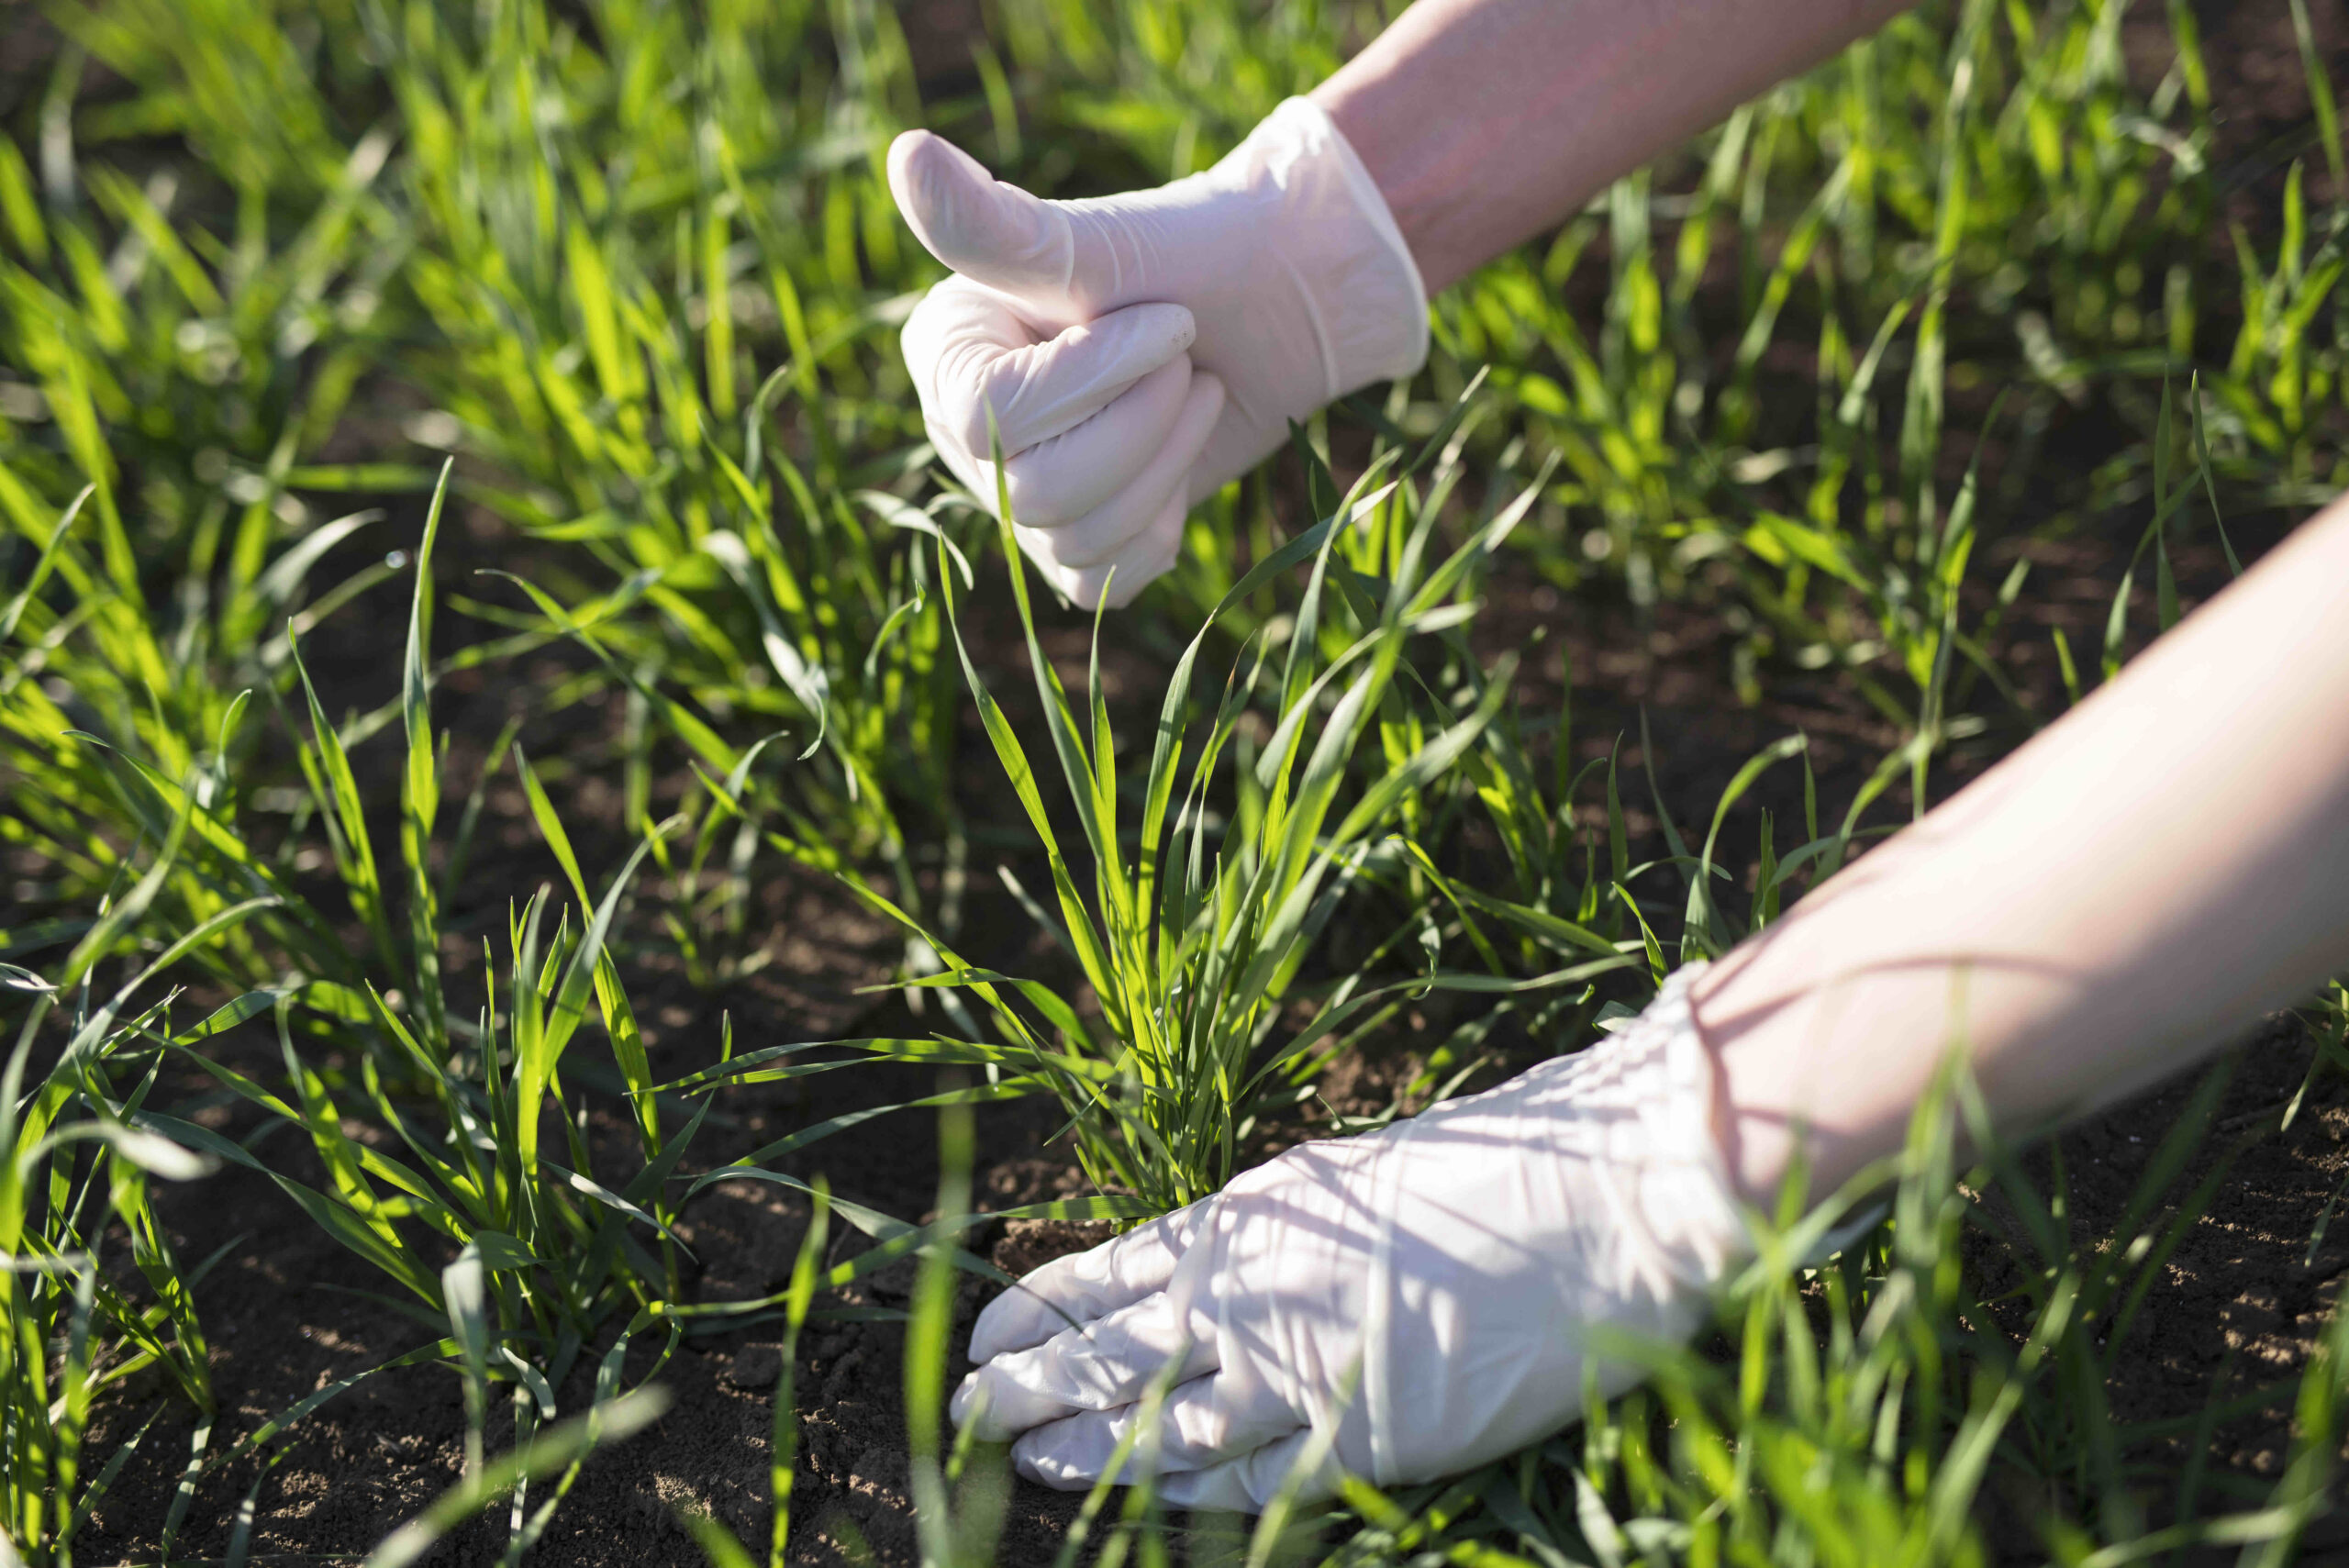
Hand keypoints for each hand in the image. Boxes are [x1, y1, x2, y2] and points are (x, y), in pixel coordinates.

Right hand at [886, 98, 1427, 607]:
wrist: (1282, 307)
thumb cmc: (1192, 256)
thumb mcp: (1099, 241)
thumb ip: (998, 225)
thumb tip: (905, 153)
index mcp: (946, 352)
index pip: (995, 415)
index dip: (1098, 380)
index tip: (1171, 320)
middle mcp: (962, 432)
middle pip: (1036, 492)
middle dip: (1144, 423)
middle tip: (1188, 358)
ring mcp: (1015, 494)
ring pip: (1075, 539)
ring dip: (1166, 465)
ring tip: (1194, 392)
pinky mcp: (1074, 543)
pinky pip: (1100, 582)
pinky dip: (1160, 529)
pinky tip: (1179, 462)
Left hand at [950, 970, 1749, 1508]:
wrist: (1601, 1195)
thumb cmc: (1496, 1165)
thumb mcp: (1356, 1178)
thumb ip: (1279, 1229)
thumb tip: (1219, 1258)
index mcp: (1250, 1215)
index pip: (1107, 1270)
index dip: (1039, 1307)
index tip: (985, 1330)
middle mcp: (1254, 1291)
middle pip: (1104, 1353)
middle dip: (1025, 1387)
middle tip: (959, 1413)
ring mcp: (1303, 1369)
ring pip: (1158, 1424)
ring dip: (1082, 1447)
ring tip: (1022, 1462)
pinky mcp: (1363, 1437)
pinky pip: (1253, 1479)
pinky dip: (1195, 1493)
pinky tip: (1149, 1505)